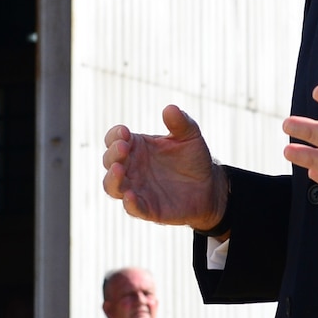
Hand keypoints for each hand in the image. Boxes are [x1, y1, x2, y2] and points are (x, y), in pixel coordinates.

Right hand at [102, 105, 229, 230]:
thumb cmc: (193, 159)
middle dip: (112, 154)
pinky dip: (129, 204)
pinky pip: (132, 208)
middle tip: (123, 147)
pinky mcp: (146, 209)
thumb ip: (180, 123)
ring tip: (119, 170)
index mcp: (136, 147)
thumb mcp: (190, 136)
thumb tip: (170, 108)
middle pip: (109, 161)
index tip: (125, 133)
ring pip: (111, 186)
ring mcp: (136, 188)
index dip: (115, 135)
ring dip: (112, 178)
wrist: (209, 187)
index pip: (114, 139)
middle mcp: (130, 168)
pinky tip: (130, 196)